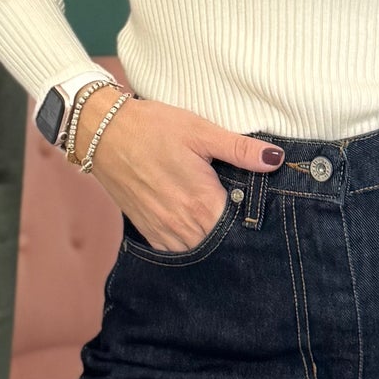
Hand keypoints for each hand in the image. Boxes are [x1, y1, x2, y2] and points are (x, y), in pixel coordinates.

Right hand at [68, 86, 285, 251]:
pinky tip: (194, 223)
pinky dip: (188, 243)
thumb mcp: (200, 131)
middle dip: (233, 232)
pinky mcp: (147, 230)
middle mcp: (183, 225)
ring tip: (217, 217)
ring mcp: (163, 230)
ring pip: (199, 250)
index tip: (258, 209)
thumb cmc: (152, 128)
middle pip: (221, 243)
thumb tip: (276, 158)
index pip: (240, 229)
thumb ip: (240, 149)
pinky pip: (175, 250)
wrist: (103, 133)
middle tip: (240, 212)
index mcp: (202, 203)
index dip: (252, 222)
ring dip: (210, 239)